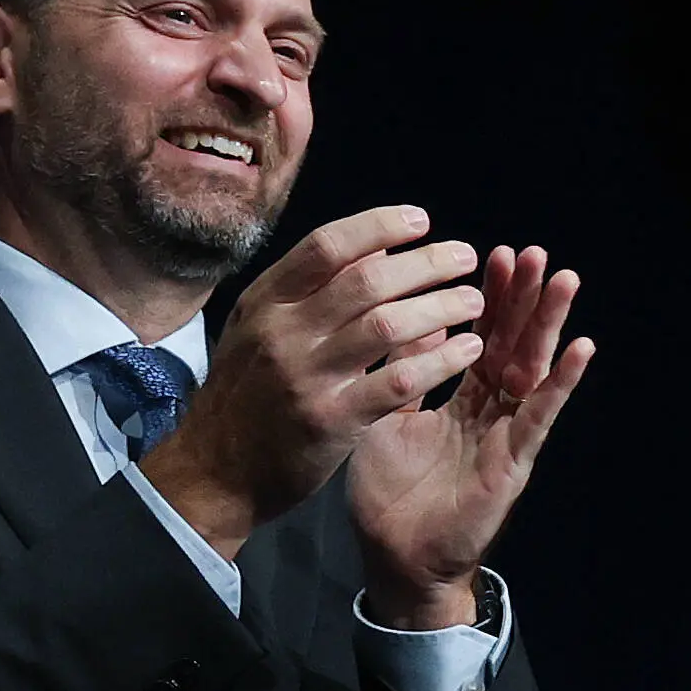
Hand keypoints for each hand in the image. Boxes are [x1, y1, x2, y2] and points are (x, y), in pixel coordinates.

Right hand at [134, 207, 485, 552]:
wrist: (214, 470)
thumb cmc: (247, 394)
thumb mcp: (256, 330)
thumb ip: (305, 290)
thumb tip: (372, 248)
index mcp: (265, 302)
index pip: (326, 246)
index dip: (378, 226)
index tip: (421, 219)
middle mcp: (282, 332)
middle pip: (366, 280)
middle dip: (424, 263)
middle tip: (465, 256)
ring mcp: (306, 376)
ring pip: (387, 326)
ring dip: (441, 307)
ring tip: (475, 300)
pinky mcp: (331, 420)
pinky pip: (398, 382)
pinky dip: (439, 361)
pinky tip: (469, 350)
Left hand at [345, 242, 599, 624]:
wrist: (396, 560)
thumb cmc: (389, 497)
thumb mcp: (386, 417)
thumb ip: (404, 372)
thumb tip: (414, 318)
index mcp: (460, 400)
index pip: (478, 337)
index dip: (486, 297)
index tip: (490, 253)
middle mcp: (489, 412)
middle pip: (511, 343)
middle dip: (522, 299)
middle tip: (533, 252)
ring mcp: (506, 435)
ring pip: (531, 369)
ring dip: (549, 324)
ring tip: (564, 280)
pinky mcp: (514, 462)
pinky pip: (539, 416)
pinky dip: (561, 382)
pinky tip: (581, 348)